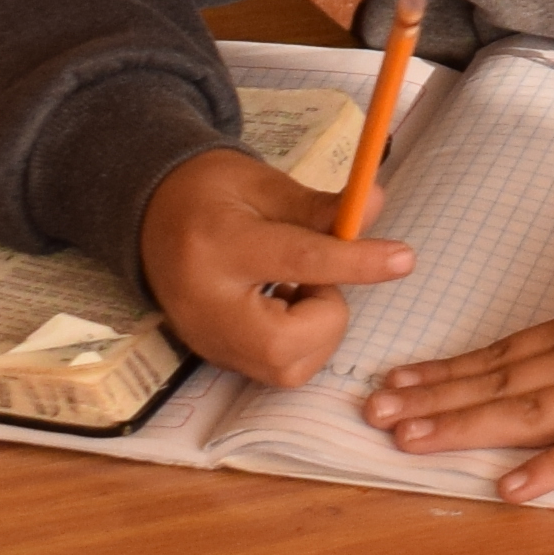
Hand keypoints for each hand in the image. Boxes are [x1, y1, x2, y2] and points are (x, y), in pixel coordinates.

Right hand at [136, 145, 411, 385]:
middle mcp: (207, 304)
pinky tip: (280, 307)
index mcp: (220, 244)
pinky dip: (298, 343)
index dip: (356, 261)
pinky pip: (276, 369)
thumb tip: (377, 204)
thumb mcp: (264, 185)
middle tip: (312, 276)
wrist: (150, 217)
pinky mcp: (214, 357)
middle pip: (287, 342)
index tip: (404, 258)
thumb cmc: (212, 194)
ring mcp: (206, 339)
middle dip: (326, 314)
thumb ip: (321, 206)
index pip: (299, 260)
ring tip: (293, 288)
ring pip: (287, 366)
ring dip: (315, 330)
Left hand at [361, 237, 553, 494]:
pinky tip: (509, 487)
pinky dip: (551, 468)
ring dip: (464, 426)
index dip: (443, 372)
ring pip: (525, 412)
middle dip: (432, 400)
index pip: (497, 354)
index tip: (392, 383)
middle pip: (495, 383)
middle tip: (373, 415)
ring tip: (408, 439)